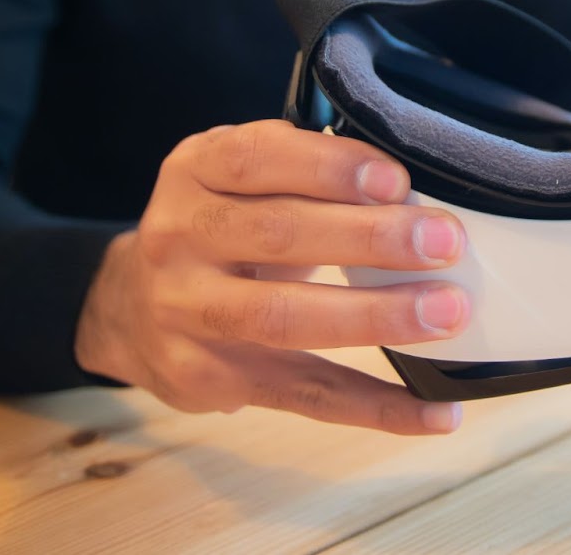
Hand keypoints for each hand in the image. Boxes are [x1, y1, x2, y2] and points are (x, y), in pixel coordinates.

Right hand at [74, 119, 468, 434]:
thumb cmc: (217, 226)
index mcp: (194, 171)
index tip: (396, 179)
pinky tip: (436, 412)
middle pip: (278, 235)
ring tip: (445, 312)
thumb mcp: (237, 178)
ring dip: (375, 316)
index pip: (258, 158)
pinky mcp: (211, 379)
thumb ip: (302, 171)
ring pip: (286, 317)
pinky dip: (378, 408)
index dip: (329, 167)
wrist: (125, 306)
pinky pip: (305, 394)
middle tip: (444, 242)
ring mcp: (187, 313)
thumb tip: (410, 189)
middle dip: (370, 238)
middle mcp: (179, 238)